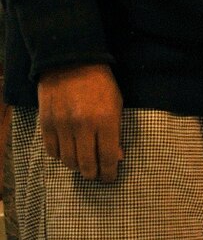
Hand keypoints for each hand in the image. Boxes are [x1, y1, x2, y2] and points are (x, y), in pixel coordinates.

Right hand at [38, 63, 123, 181]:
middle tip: (96, 175)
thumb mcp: (116, 104)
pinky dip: (60, 156)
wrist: (71, 62)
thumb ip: (117, 132)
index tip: (110, 177)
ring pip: (68, 160)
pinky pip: (52, 151)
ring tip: (82, 165)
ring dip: (77, 166)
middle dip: (93, 174)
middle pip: (87, 164)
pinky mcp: (46, 123)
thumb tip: (118, 157)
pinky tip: (67, 152)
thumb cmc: (99, 83)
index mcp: (105, 120)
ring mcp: (63, 125)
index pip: (108, 158)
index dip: (109, 173)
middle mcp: (83, 126)